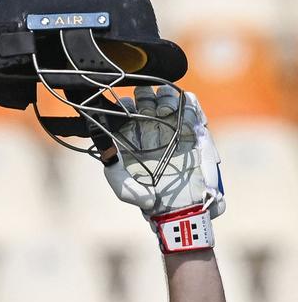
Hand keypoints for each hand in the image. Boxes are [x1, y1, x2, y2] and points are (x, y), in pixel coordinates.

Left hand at [103, 86, 224, 219]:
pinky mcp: (194, 129)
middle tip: (146, 105)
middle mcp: (151, 128)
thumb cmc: (148, 199)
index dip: (124, 104)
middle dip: (145, 94)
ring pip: (167, 96)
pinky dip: (186, 102)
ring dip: (165, 96)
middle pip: (146, 96)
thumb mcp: (124, 189)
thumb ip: (113, 171)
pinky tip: (179, 113)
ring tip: (163, 110)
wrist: (179, 207)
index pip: (126, 109)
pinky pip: (191, 105)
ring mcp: (173, 127)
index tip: (125, 110)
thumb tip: (107, 151)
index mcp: (133, 137)